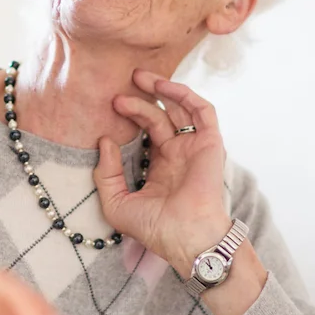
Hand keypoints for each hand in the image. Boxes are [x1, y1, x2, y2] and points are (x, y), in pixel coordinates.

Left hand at [93, 70, 233, 270]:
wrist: (185, 237)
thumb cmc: (154, 228)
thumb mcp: (116, 203)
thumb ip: (105, 173)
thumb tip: (104, 141)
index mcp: (161, 167)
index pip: (146, 132)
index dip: (129, 116)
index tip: (108, 109)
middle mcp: (179, 154)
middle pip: (160, 116)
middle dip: (140, 101)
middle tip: (117, 93)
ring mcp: (195, 147)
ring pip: (180, 108)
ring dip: (162, 89)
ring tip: (138, 77)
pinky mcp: (211, 144)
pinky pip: (202, 111)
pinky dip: (185, 95)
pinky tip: (163, 87)